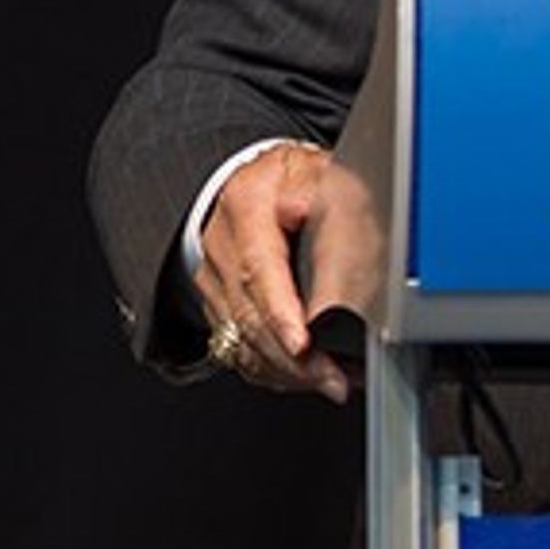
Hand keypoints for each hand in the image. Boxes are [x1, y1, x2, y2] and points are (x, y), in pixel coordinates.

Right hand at [194, 143, 356, 402]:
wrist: (248, 185)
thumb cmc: (286, 179)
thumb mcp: (308, 166)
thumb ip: (313, 185)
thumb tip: (300, 207)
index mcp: (244, 206)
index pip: (257, 266)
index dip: (280, 311)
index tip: (302, 343)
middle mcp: (221, 247)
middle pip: (249, 316)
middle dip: (293, 359)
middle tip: (335, 378)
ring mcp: (214, 282)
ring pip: (242, 342)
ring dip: (288, 372)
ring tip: (332, 382)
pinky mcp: (218, 308)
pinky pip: (240, 352)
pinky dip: (275, 373)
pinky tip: (306, 379)